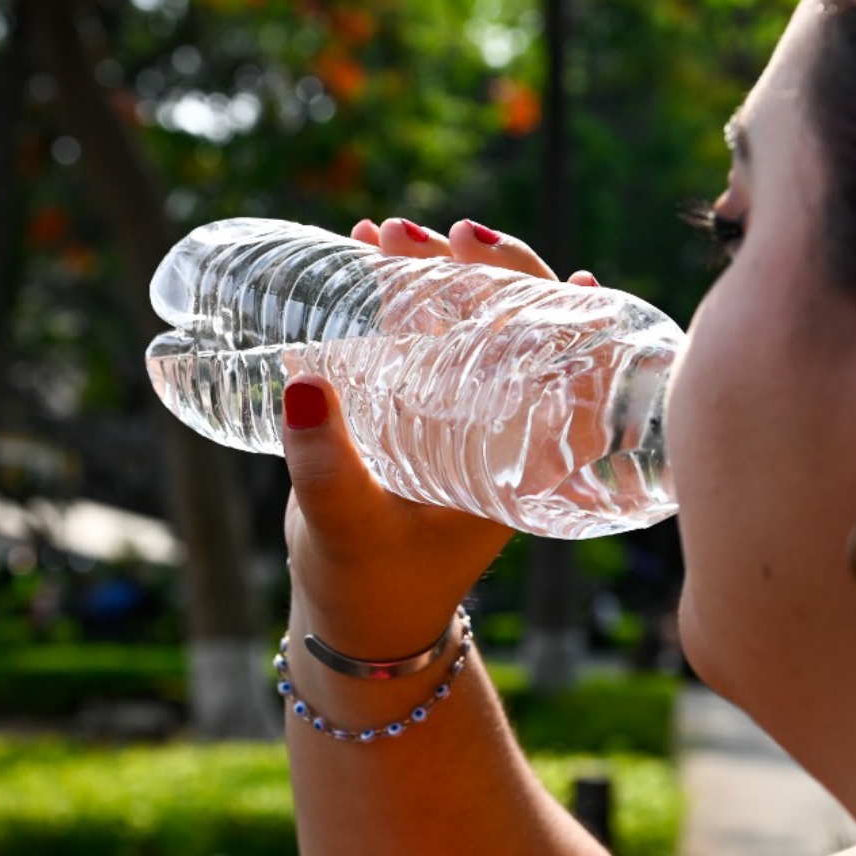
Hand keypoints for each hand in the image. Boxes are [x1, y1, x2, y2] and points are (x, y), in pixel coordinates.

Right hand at [281, 217, 598, 660]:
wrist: (354, 623)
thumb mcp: (349, 528)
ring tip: (380, 232)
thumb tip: (301, 384)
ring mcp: (461, 411)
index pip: (554, 355)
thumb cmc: (369, 588)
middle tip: (424, 235)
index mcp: (523, 454)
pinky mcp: (418, 408)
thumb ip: (325, 467)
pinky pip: (421, 337)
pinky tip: (368, 252)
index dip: (540, 295)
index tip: (496, 258)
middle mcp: (504, 424)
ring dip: (430, 272)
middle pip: (512, 322)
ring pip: (463, 321)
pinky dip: (398, 294)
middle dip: (474, 267)